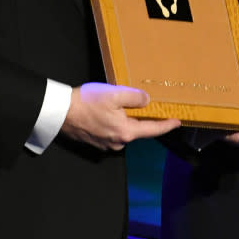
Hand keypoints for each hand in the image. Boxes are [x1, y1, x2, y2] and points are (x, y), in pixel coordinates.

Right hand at [60, 83, 179, 150]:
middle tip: (146, 105)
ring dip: (125, 120)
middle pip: (137, 130)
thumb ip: (135, 97)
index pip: (152, 130)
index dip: (166, 125)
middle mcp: (118, 142)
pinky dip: (114, 122)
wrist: (61, 112)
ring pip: (123, 130)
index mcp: (126, 132)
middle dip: (142, 119)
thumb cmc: (88, 102)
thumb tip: (147, 101)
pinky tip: (107, 112)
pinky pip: (111, 131)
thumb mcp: (115, 94)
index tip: (177, 122)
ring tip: (121, 105)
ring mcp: (105, 144)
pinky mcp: (95, 141)